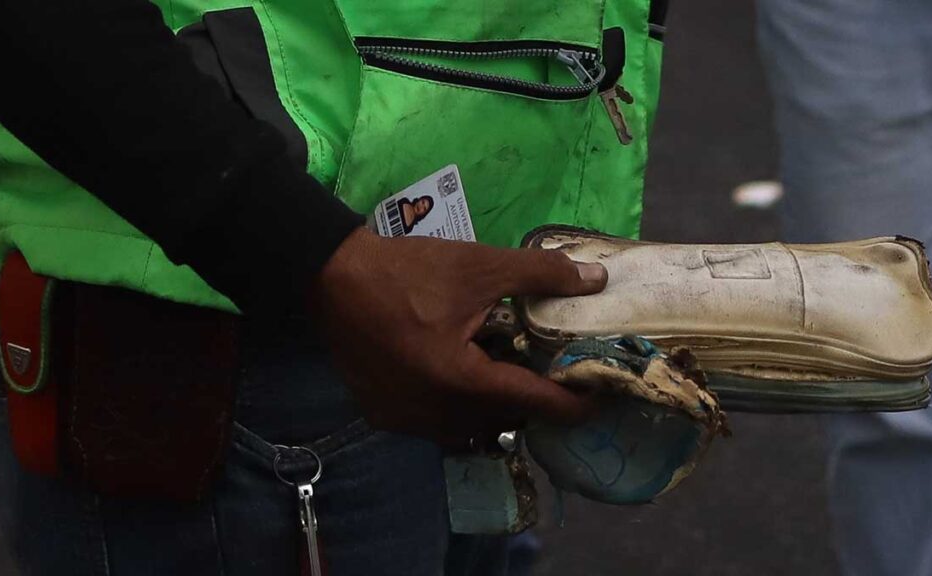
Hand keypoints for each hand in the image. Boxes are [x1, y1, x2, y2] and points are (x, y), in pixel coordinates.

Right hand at [313, 227, 607, 445]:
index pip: (535, 402)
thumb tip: (596, 278)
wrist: (330, 276)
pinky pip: (435, 425)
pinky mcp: (382, 416)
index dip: (574, 403)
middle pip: (503, 419)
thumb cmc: (408, 272)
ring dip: (493, 407)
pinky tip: (458, 377)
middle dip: (531, 401)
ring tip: (503, 372)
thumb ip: (541, 275)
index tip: (601, 397)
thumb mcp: (479, 266)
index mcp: (462, 381)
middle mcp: (434, 413)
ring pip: (468, 428)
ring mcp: (404, 420)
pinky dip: (456, 408)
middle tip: (547, 371)